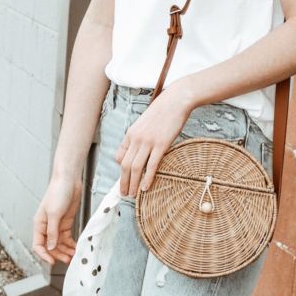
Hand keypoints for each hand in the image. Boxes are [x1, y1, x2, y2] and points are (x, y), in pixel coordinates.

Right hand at [32, 174, 82, 265]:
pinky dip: (71, 244)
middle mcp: (47, 227)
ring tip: (74, 256)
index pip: (38, 245)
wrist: (68, 180)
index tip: (52, 262)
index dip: (44, 255)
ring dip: (65, 251)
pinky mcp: (66, 223)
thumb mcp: (54, 213)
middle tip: (68, 260)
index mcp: (39, 224)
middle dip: (58, 254)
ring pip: (59, 244)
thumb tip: (51, 247)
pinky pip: (67, 238)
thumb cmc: (58, 192)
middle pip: (50, 247)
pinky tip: (76, 248)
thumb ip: (52, 231)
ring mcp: (57, 225)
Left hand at [116, 81, 194, 197]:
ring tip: (133, 194)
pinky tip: (145, 187)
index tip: (123, 180)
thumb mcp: (145, 123)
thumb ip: (139, 136)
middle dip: (123, 182)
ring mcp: (148, 142)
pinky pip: (151, 165)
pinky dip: (147, 178)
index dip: (120, 171)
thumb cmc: (162, 112)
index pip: (119, 156)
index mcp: (131, 134)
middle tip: (124, 194)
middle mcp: (136, 139)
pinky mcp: (161, 144)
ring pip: (135, 168)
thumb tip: (138, 149)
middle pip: (124, 165)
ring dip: (132, 183)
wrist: (175, 101)